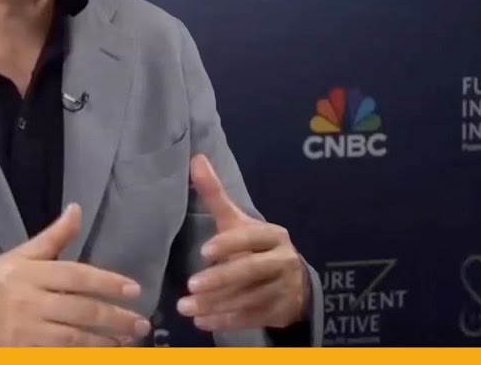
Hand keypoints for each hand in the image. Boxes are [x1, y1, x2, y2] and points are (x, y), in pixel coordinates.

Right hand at [0, 203, 151, 345]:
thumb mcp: (20, 255)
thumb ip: (53, 237)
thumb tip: (77, 210)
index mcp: (33, 274)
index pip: (78, 276)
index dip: (108, 283)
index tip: (134, 290)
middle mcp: (31, 303)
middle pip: (81, 311)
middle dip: (115, 318)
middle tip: (141, 323)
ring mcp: (25, 333)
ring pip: (72, 340)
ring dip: (103, 343)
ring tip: (126, 342)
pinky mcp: (20, 354)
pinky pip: (56, 358)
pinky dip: (79, 357)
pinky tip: (97, 355)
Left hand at [178, 154, 309, 331]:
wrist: (294, 283)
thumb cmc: (256, 247)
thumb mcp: (238, 222)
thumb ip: (215, 194)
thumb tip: (195, 159)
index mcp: (272, 236)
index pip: (252, 238)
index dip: (230, 244)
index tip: (204, 252)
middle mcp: (282, 261)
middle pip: (252, 270)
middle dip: (221, 279)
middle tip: (191, 285)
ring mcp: (283, 289)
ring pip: (249, 298)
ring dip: (216, 305)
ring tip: (186, 308)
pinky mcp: (279, 312)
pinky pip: (251, 318)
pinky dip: (225, 321)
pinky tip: (202, 322)